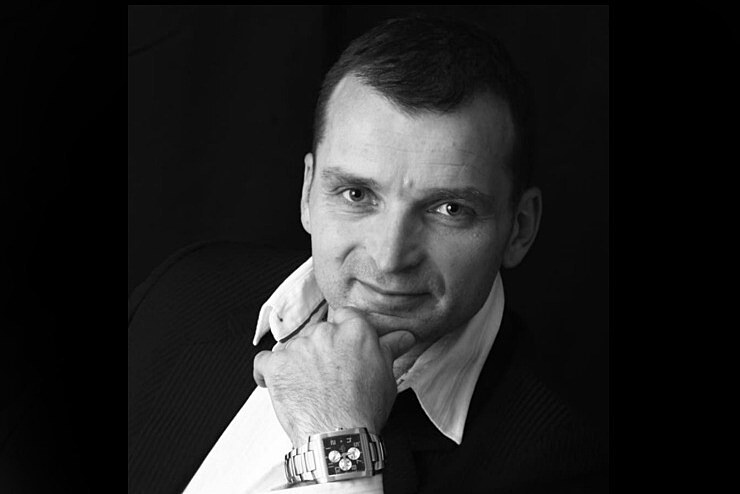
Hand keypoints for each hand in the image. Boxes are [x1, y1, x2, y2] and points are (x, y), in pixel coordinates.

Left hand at [253, 307, 415, 446]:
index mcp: (354, 330)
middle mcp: (325, 332)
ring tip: (308, 389)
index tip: (341, 351)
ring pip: (292, 347)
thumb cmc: (363, 410)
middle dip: (320, 352)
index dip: (342, 336)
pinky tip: (277, 385)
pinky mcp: (276, 365)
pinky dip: (268, 373)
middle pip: (318, 333)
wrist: (338, 438)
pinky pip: (263, 362)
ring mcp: (297, 347)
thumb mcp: (386, 376)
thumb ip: (390, 348)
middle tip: (328, 378)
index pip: (344, 317)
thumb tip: (405, 336)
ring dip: (296, 363)